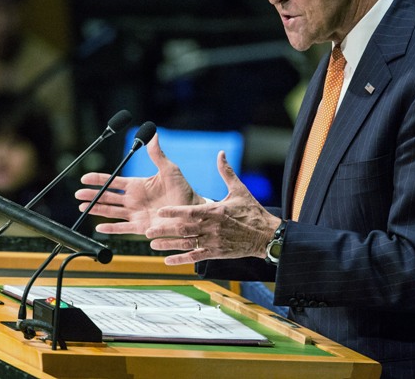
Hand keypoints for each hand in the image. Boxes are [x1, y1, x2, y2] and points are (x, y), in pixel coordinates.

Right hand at [75, 133, 203, 235]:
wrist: (192, 211)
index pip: (113, 181)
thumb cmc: (182, 189)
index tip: (84, 178)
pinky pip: (123, 228)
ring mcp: (136, 214)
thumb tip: (153, 135)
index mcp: (137, 185)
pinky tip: (99, 228)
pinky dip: (111, 229)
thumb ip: (158, 155)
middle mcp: (133, 200)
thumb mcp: (170, 170)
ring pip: (111, 211)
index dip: (99, 180)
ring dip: (96, 210)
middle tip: (78, 194)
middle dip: (92, 195)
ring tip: (82, 208)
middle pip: (107, 197)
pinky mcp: (141, 227)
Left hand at [145, 150, 280, 264]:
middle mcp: (212, 227)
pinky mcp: (216, 253)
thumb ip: (226, 172)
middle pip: (184, 229)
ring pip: (187, 244)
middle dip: (165, 230)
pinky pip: (196, 257)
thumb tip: (220, 153)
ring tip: (153, 245)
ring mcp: (213, 241)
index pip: (190, 211)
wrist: (266, 235)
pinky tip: (168, 260)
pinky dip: (181, 259)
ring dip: (169, 245)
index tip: (159, 212)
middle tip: (148, 231)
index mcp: (215, 211)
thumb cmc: (252, 212)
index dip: (173, 212)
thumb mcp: (239, 190)